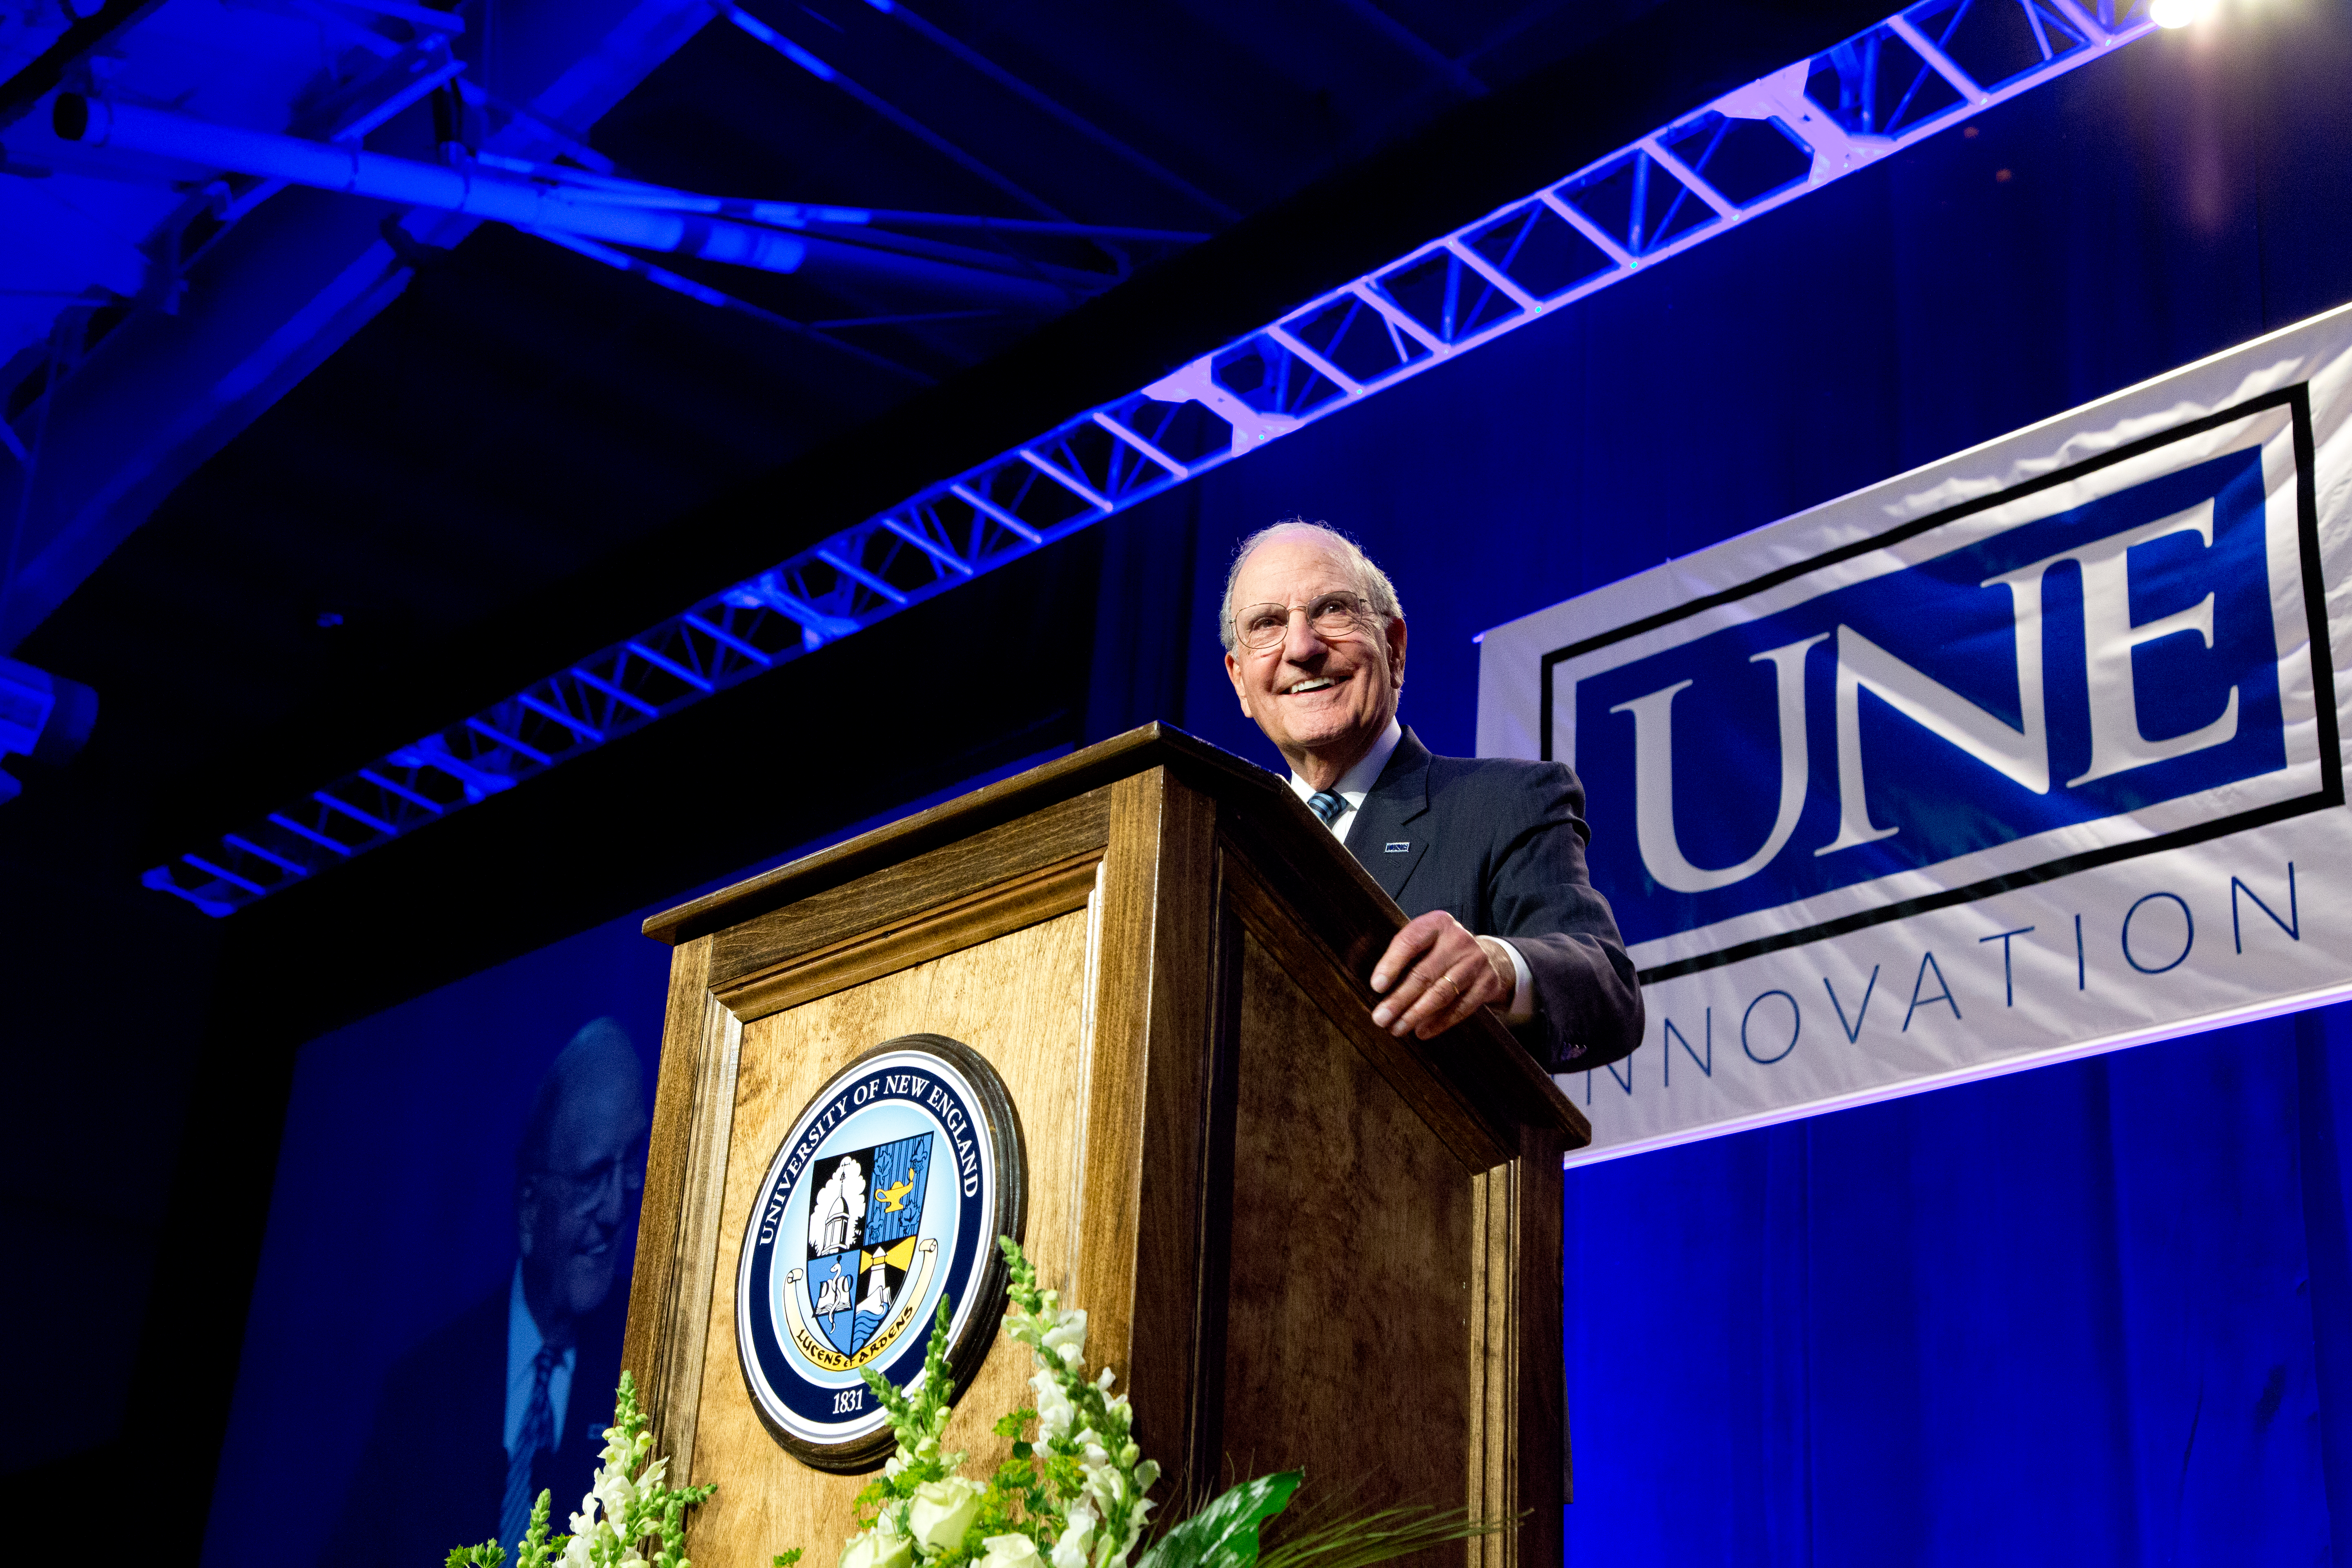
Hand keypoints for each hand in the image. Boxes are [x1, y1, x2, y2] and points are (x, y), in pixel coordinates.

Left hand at [1367, 911, 1512, 1039]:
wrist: (1482, 954)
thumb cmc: (1439, 950)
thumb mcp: (1424, 941)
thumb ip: (1402, 955)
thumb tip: (1378, 988)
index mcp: (1437, 923)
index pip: (1410, 942)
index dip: (1391, 965)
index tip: (1376, 987)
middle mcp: (1458, 940)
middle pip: (1424, 973)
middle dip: (1399, 999)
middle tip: (1380, 1018)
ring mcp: (1476, 961)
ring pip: (1442, 993)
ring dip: (1416, 1014)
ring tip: (1397, 1029)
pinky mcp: (1487, 982)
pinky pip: (1461, 1008)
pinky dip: (1440, 1023)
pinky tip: (1422, 1032)